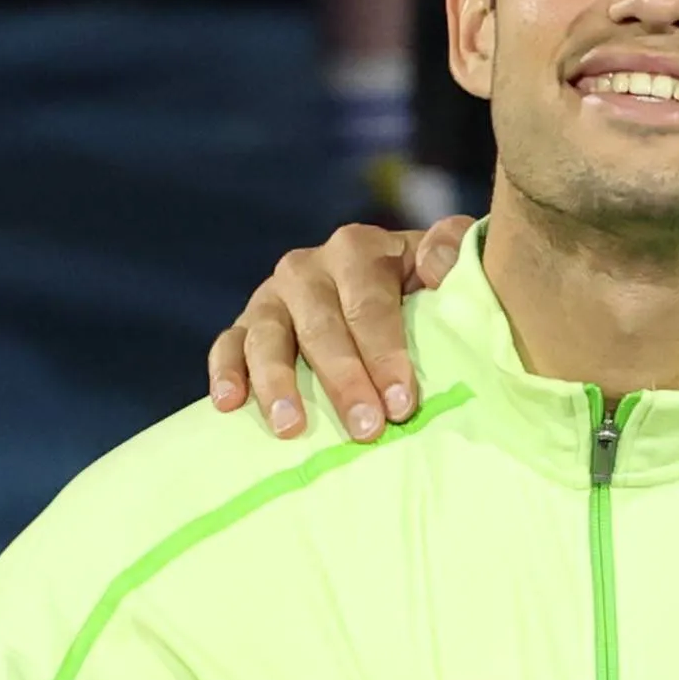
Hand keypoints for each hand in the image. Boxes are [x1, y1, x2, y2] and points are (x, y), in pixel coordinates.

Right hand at [207, 215, 468, 440]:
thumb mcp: (448, 262)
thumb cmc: (426, 290)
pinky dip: (225, 372)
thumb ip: (453, 251)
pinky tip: (229, 405)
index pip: (370, 305)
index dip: (385, 354)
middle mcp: (308, 268)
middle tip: (365, 429)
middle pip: (322, 327)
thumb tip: (434, 267)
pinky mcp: (246, 324)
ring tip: (292, 428)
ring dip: (277, 383)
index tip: (402, 404)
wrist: (389, 290)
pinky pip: (228, 344)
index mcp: (359, 250)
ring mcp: (272, 296)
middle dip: (344, 380)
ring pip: (267, 336)